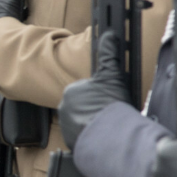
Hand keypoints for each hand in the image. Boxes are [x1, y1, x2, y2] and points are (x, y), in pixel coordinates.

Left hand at [59, 31, 132, 147]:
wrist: (110, 137)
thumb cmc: (110, 106)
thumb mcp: (112, 76)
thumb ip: (108, 55)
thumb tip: (109, 35)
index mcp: (71, 91)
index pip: (85, 91)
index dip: (98, 96)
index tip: (107, 101)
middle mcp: (64, 108)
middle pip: (82, 107)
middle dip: (94, 110)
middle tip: (108, 113)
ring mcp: (66, 126)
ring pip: (81, 121)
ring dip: (92, 123)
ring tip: (106, 125)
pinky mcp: (71, 141)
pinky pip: (81, 136)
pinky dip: (90, 136)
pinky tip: (101, 135)